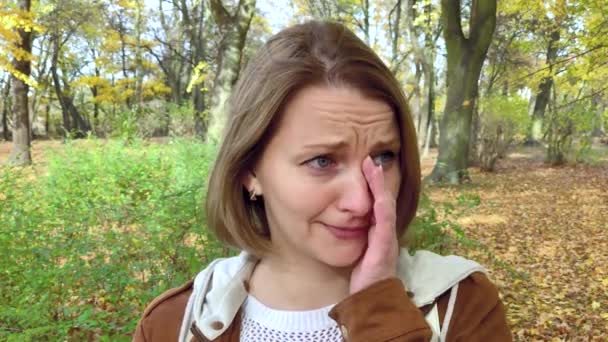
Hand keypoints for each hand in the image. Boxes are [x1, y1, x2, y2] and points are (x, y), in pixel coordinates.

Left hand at [349, 156, 398, 293]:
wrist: (372, 300)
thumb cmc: (365, 276)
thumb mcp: (359, 249)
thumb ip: (356, 234)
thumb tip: (343, 218)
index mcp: (379, 232)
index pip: (377, 203)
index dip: (373, 184)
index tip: (366, 166)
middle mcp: (386, 232)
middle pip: (384, 200)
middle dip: (377, 179)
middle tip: (370, 159)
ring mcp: (387, 239)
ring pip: (386, 207)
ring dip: (380, 187)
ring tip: (374, 168)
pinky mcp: (384, 248)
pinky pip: (384, 225)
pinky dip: (383, 208)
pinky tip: (379, 197)